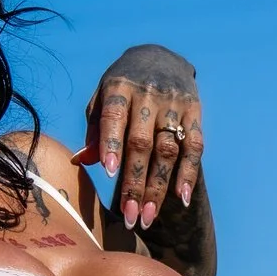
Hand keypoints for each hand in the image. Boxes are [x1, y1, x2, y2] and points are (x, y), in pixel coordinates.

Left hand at [81, 44, 202, 231]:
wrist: (161, 57)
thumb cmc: (122, 88)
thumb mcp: (102, 98)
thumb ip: (95, 129)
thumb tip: (81, 161)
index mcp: (119, 87)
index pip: (114, 116)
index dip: (112, 143)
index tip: (110, 172)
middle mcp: (148, 94)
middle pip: (142, 143)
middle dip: (135, 182)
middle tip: (129, 216)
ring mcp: (174, 104)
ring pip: (168, 150)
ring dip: (158, 187)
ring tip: (147, 217)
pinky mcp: (195, 112)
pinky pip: (195, 146)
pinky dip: (189, 173)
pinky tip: (182, 198)